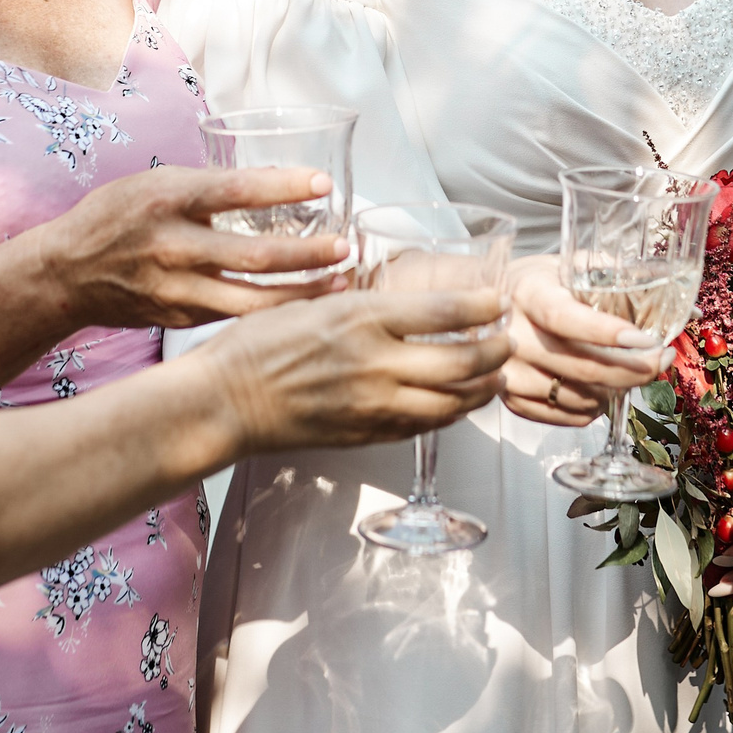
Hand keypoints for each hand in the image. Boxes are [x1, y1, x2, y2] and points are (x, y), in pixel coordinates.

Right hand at [35, 165, 349, 328]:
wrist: (66, 272)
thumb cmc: (115, 216)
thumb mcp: (157, 182)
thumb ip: (210, 187)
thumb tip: (276, 180)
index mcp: (169, 199)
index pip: (235, 190)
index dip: (283, 187)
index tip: (323, 183)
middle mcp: (173, 246)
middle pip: (253, 255)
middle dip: (307, 255)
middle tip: (346, 248)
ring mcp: (177, 289)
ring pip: (251, 302)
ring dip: (302, 296)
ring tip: (341, 287)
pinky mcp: (180, 319)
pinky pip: (235, 319)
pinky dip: (273, 316)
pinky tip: (304, 310)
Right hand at [203, 290, 510, 454]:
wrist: (225, 401)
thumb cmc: (256, 345)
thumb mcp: (312, 302)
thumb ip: (360, 301)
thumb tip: (400, 297)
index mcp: (362, 318)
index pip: (446, 311)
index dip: (483, 306)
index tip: (497, 300)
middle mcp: (378, 363)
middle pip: (464, 362)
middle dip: (496, 352)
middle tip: (507, 342)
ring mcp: (375, 405)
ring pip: (453, 403)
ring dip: (482, 390)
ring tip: (492, 378)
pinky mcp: (367, 435)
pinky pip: (424, 427)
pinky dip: (449, 415)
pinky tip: (455, 404)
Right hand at [501, 255, 668, 425]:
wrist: (481, 307)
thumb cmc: (534, 284)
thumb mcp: (568, 266)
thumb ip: (619, 278)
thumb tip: (685, 301)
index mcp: (528, 294)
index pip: (566, 319)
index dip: (606, 333)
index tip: (646, 339)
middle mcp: (512, 336)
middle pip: (581, 366)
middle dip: (634, 369)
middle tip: (661, 360)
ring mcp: (509, 373)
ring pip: (579, 397)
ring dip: (616, 390)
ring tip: (628, 371)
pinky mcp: (511, 399)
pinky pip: (565, 416)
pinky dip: (593, 408)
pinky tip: (600, 388)